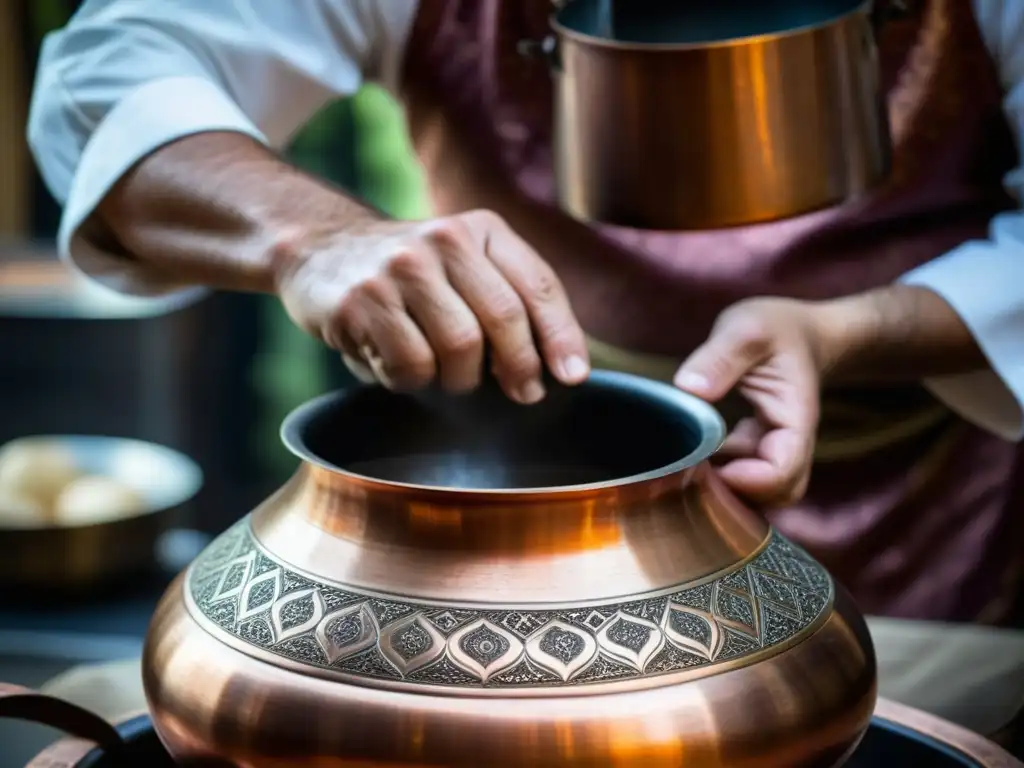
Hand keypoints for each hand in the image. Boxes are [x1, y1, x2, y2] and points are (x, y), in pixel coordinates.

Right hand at [272, 209, 589, 403]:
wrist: (320, 250)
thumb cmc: (411, 276)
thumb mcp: (466, 266)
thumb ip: (511, 301)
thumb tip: (561, 367)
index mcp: (481, 230)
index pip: (538, 285)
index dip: (561, 336)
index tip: (572, 377)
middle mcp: (444, 239)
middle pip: (503, 320)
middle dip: (520, 367)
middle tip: (522, 393)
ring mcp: (400, 268)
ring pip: (459, 350)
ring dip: (458, 378)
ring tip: (440, 369)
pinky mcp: (361, 301)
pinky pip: (410, 366)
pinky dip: (410, 381)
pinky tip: (395, 361)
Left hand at [673, 298, 831, 506]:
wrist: (797, 332)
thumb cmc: (777, 328)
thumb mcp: (748, 328)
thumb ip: (721, 356)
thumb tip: (689, 387)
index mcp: (795, 418)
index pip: (784, 472)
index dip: (750, 481)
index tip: (711, 465)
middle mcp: (788, 442)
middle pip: (774, 494)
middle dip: (734, 493)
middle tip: (689, 470)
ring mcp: (771, 448)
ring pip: (757, 491)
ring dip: (722, 485)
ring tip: (683, 461)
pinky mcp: (753, 449)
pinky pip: (739, 476)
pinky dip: (715, 473)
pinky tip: (686, 452)